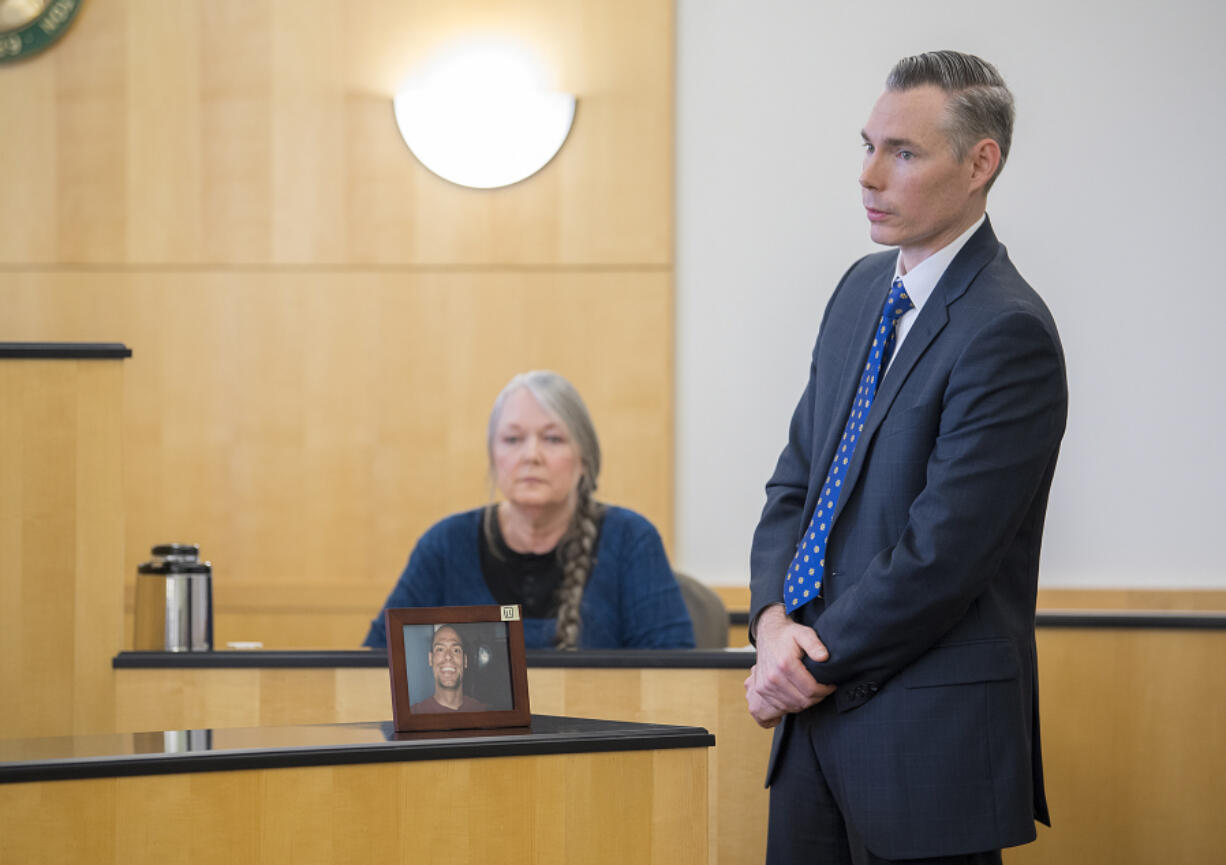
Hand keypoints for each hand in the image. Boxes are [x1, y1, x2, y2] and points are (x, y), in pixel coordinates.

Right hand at [743, 604, 835, 727]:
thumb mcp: (804, 633)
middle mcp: (772, 677)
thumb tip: (824, 657)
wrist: (768, 634)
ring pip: (792, 706)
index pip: (810, 690)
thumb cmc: (787, 635)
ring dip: (805, 702)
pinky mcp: (761, 690)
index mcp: (785, 664)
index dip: (825, 690)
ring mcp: (765, 685)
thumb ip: (815, 644)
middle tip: (823, 689)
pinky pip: (781, 707)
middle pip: (802, 701)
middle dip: (817, 698)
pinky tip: (799, 695)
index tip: (831, 685)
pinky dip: (793, 704)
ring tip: (812, 691)